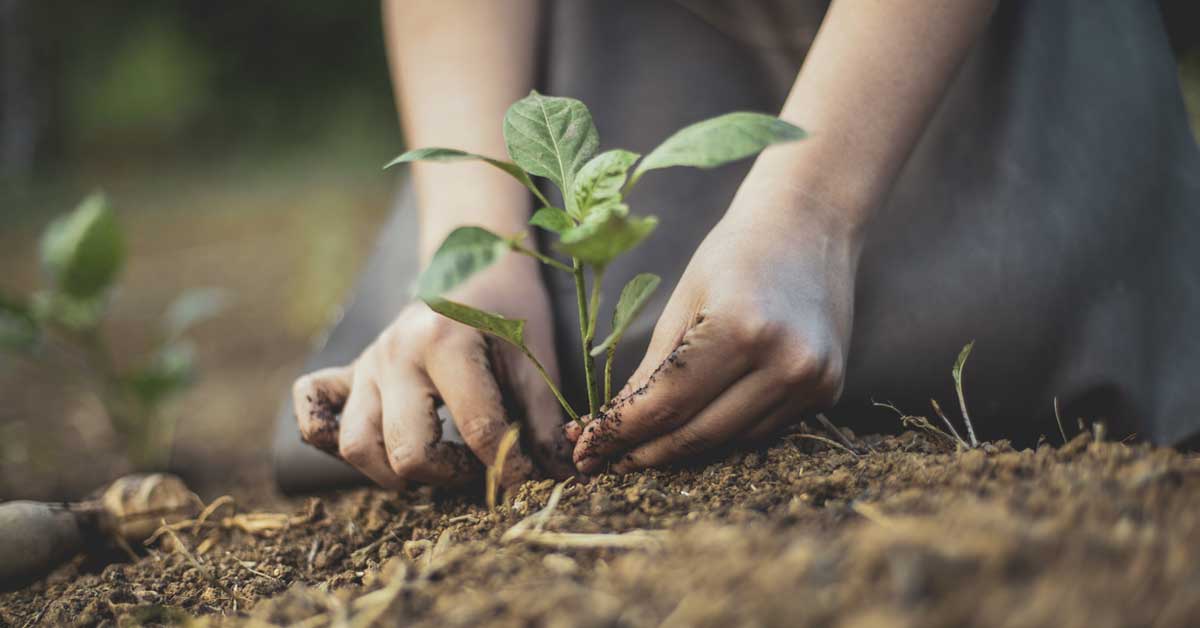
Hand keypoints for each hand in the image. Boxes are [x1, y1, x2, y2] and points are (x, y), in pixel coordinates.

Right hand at [293, 256, 572, 488]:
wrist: (474, 263)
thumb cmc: (509, 310)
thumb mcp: (535, 358)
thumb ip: (543, 420)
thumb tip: (561, 478)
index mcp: (444, 343)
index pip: (477, 431)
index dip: (510, 468)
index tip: (529, 480)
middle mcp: (394, 354)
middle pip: (406, 452)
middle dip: (450, 476)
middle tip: (479, 467)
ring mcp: (366, 364)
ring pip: (356, 446)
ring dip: (395, 472)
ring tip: (437, 463)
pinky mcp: (349, 372)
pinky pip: (313, 413)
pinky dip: (329, 438)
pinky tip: (375, 446)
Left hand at [567, 182, 861, 472]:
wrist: (811, 223)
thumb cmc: (735, 254)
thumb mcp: (682, 303)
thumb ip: (651, 371)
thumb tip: (609, 428)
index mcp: (741, 329)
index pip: (667, 405)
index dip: (619, 434)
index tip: (584, 451)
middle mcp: (786, 362)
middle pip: (698, 434)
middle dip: (643, 453)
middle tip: (600, 462)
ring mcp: (814, 381)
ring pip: (730, 441)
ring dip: (682, 449)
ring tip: (640, 447)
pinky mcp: (829, 390)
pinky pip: (762, 430)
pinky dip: (724, 432)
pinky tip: (696, 424)